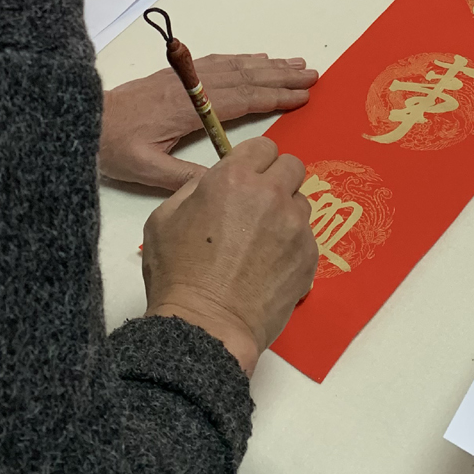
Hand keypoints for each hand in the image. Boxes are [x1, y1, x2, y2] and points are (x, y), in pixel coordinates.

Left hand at [99, 53, 317, 190]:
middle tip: (314, 75)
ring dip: (268, 65)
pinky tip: (258, 60)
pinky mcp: (177, 75)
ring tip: (296, 65)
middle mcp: (190, 86)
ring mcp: (184, 77)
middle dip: (281, 76)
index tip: (303, 96)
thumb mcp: (146, 171)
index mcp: (187, 108)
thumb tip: (226, 182)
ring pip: (234, 66)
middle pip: (244, 76)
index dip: (274, 96)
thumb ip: (184, 177)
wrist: (82, 120)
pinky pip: (218, 62)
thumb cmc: (113, 148)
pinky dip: (243, 59)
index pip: (241, 99)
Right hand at [142, 136, 317, 375]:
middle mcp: (270, 195)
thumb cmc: (177, 275)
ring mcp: (295, 225)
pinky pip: (307, 236)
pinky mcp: (310, 255)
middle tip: (259, 204)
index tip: (247, 177)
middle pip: (292, 166)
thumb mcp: (164, 219)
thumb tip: (214, 184)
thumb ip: (193, 190)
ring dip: (286, 212)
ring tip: (264, 240)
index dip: (253, 161)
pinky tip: (271, 265)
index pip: (262, 146)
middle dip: (276, 179)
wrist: (206, 327)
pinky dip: (293, 244)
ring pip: (301, 202)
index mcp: (233, 179)